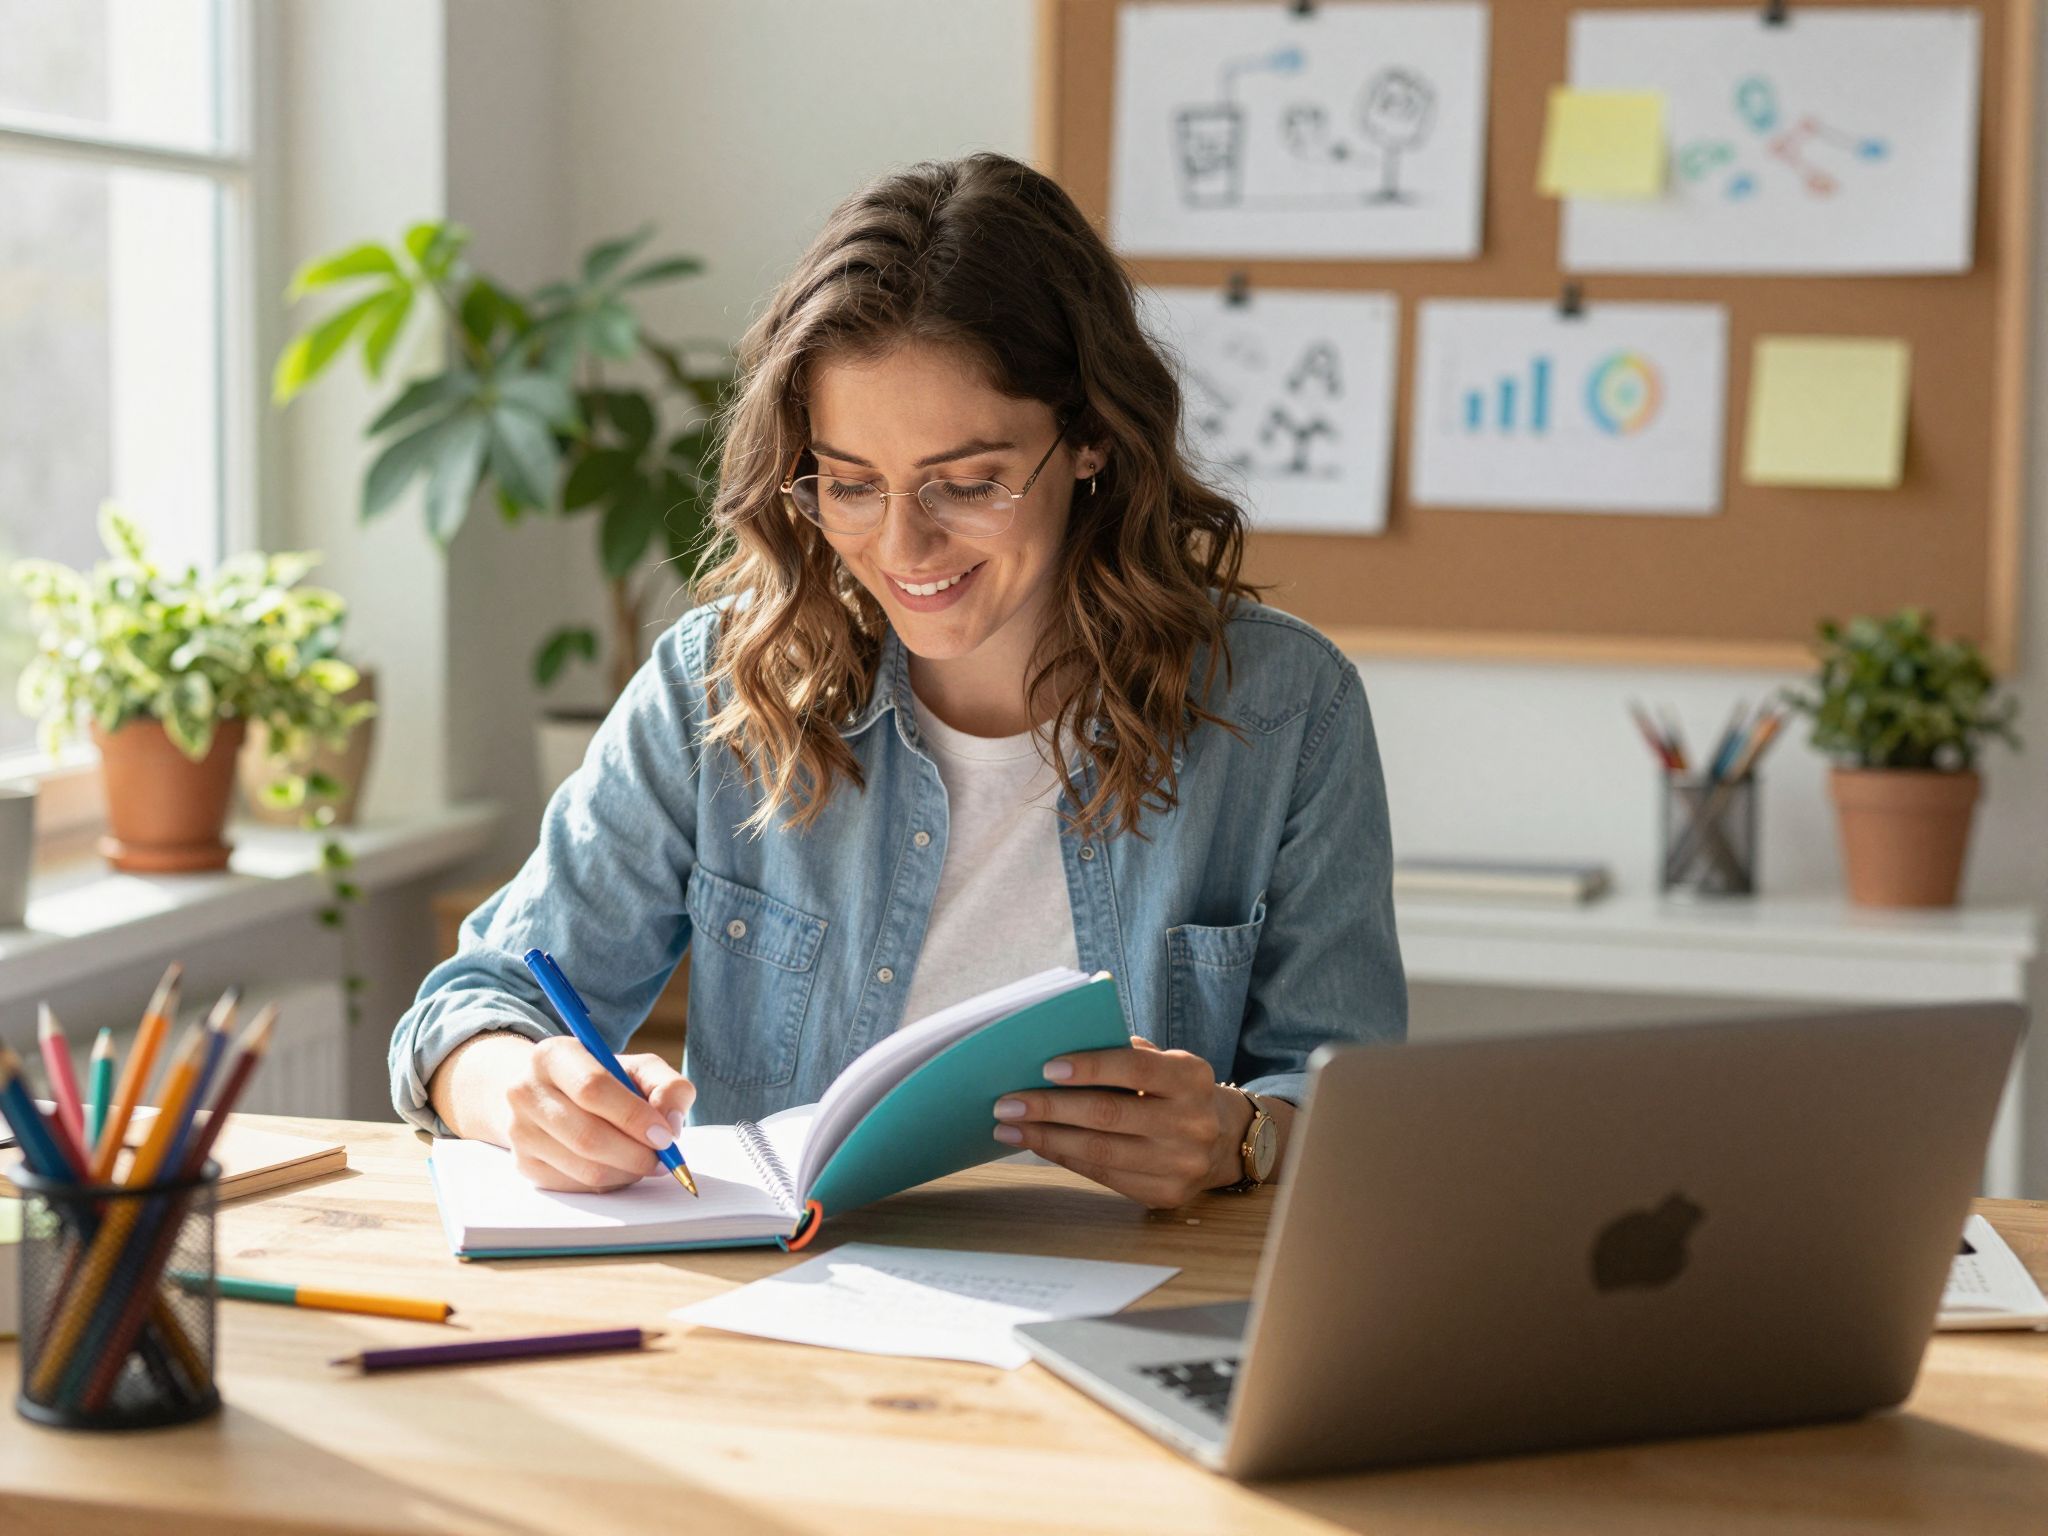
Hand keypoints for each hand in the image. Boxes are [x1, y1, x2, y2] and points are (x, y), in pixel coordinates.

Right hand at [453, 1033, 696, 1192]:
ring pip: (585, 1168)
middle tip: (664, 1159)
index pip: (592, 1088)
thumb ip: (668, 1086)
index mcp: (554, 1055)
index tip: (665, 1136)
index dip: (634, 1116)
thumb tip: (671, 1122)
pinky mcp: (524, 1164)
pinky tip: (619, 1166)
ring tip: (644, 1160)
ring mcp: (520, 1131)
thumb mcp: (638, 1068)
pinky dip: (609, 1182)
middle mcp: (526, 1091)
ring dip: (627, 1172)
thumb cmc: (603, 1080)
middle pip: (588, 1136)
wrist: (547, 1093)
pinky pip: (577, 1186)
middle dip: (636, 1154)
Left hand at [990, 1037, 1250, 1208]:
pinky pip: (1105, 1176)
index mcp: (1191, 1078)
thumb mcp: (1165, 1063)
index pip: (1136, 1069)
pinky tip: (1038, 1144)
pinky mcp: (1166, 1194)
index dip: (1091, 1067)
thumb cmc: (1173, 1091)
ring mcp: (1181, 1164)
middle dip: (1051, 1108)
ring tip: (1008, 1127)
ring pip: (1101, 1152)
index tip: (1046, 1067)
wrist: (1222, 1140)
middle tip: (1006, 1102)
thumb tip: (1057, 1054)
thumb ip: (1124, 1054)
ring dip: (1047, 1138)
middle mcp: (1192, 1123)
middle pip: (1110, 1115)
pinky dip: (1065, 1158)